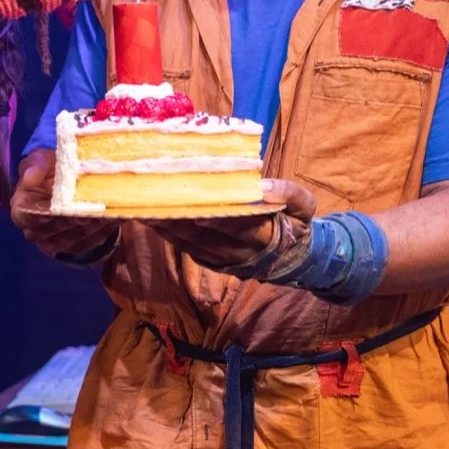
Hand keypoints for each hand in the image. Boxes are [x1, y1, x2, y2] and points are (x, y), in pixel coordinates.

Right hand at [10, 150, 119, 259]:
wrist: (71, 179)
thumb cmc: (51, 168)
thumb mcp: (41, 159)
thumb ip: (34, 165)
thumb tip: (29, 178)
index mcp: (22, 208)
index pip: (27, 217)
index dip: (40, 217)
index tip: (54, 211)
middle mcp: (36, 229)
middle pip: (51, 232)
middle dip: (69, 223)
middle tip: (85, 215)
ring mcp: (56, 240)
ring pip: (72, 239)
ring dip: (89, 229)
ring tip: (104, 216)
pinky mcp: (77, 245)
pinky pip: (90, 242)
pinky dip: (103, 231)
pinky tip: (115, 218)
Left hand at [150, 179, 317, 271]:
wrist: (294, 262)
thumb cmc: (297, 226)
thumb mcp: (306, 207)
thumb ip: (289, 194)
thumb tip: (263, 186)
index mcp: (262, 234)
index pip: (231, 221)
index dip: (208, 210)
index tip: (187, 195)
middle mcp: (237, 250)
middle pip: (200, 231)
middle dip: (175, 214)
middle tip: (152, 194)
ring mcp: (221, 259)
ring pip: (187, 241)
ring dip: (165, 223)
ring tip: (142, 203)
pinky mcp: (211, 263)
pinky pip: (185, 248)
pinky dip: (167, 233)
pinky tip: (151, 217)